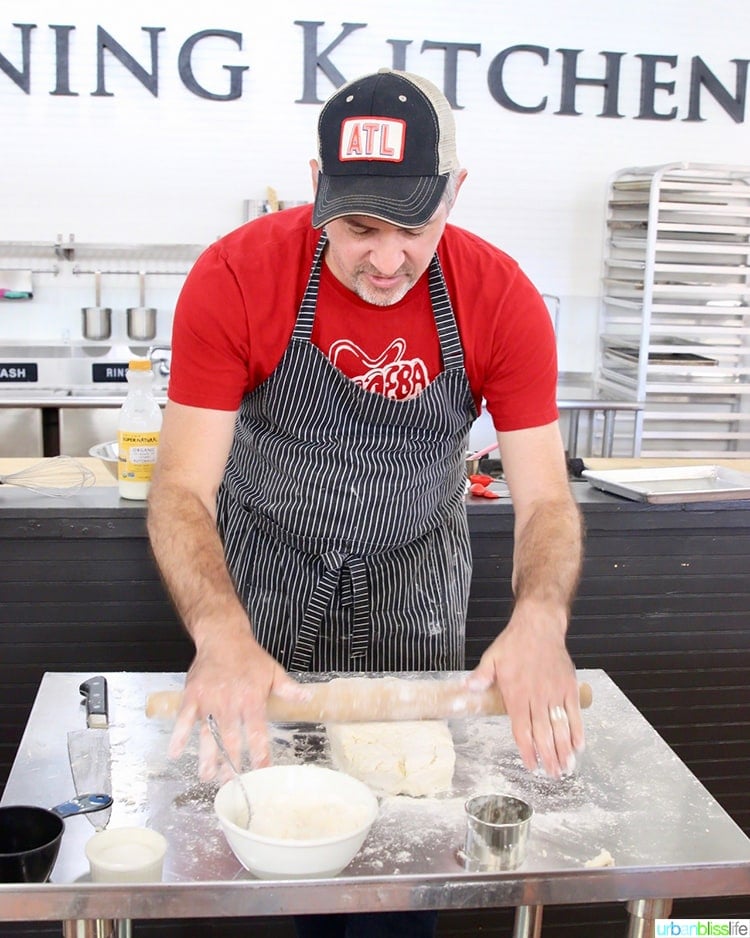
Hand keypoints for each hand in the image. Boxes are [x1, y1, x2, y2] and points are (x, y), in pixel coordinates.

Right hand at [167, 623, 306, 781]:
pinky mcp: (192, 696)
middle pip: (231, 738)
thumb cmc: (248, 656)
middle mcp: (230, 702)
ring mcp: (209, 700)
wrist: (223, 637)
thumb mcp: (273, 671)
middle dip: (231, 763)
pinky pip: (183, 719)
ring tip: (207, 775)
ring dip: (207, 756)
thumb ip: (288, 689)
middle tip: (230, 783)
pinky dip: (178, 736)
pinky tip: (174, 753)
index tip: (261, 771)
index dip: (260, 753)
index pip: (257, 731)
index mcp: (252, 699)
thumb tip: (309, 698)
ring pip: (207, 733)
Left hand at [468, 599, 584, 778]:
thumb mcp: (492, 658)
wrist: (538, 626)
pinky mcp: (569, 686)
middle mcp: (537, 696)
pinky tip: (579, 746)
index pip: (522, 729)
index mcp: (516, 693)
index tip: (531, 765)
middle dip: (548, 757)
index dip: (527, 750)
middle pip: (544, 733)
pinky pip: (574, 712)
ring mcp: (555, 692)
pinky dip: (578, 730)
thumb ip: (481, 677)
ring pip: (561, 726)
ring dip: (564, 750)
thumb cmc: (514, 644)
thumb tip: (466, 690)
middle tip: (553, 775)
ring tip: (566, 768)